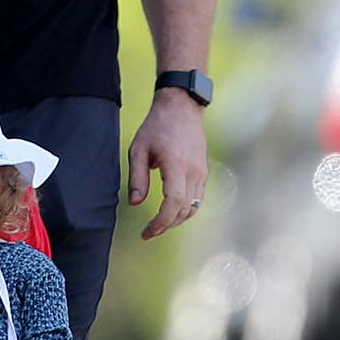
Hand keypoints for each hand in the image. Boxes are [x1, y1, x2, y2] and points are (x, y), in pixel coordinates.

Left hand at [126, 88, 210, 240]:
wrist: (182, 107)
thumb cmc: (157, 126)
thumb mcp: (138, 149)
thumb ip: (137, 177)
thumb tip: (136, 203)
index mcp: (176, 165)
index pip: (173, 202)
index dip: (161, 221)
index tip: (148, 231)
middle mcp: (193, 171)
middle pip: (184, 210)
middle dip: (166, 225)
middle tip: (149, 232)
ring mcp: (201, 172)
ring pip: (194, 207)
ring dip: (176, 220)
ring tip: (158, 224)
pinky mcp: (204, 172)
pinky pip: (197, 199)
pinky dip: (185, 210)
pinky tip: (171, 211)